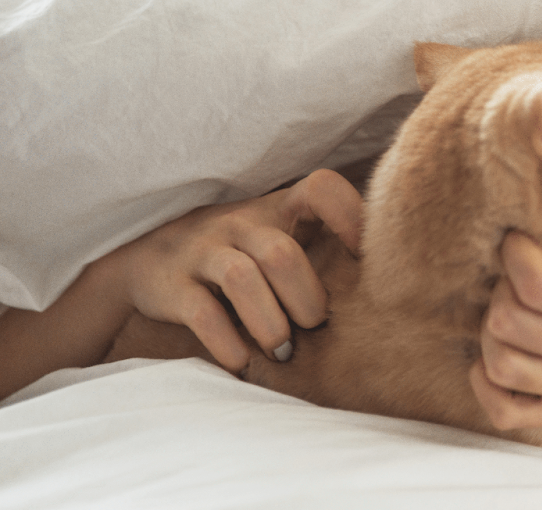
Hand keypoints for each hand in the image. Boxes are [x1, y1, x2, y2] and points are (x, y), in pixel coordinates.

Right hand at [104, 169, 363, 371]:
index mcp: (277, 208)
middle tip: (315, 326)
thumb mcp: (275, 235)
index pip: (320, 188)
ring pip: (242, 279)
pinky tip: (242, 363)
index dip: (350, 217)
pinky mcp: (170, 284)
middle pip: (282, 254)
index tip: (364, 258)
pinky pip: (202, 313)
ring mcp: (201, 250)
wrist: (143, 258)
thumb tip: (388, 286)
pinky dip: (227, 343)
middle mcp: (239, 223)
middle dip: (306, 298)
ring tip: (283, 350)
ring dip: (270, 323)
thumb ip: (321, 247)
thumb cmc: (236, 252)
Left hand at [470, 209, 541, 429]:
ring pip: (500, 364)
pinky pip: (507, 412)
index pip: (538, 286)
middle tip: (525, 270)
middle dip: (504, 285)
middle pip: (510, 322)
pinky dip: (488, 383)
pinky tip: (504, 350)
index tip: (521, 239)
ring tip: (518, 306)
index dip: (516, 255)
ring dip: (495, 328)